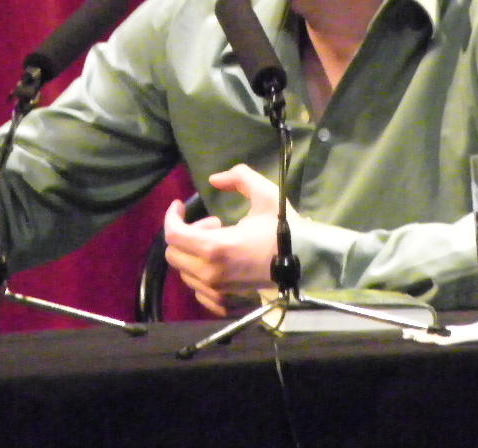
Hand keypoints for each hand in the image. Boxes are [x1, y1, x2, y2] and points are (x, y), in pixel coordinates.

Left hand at [162, 164, 293, 315]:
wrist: (305, 263)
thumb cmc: (284, 229)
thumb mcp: (265, 194)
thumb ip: (239, 178)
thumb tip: (214, 179)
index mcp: (215, 247)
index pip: (173, 234)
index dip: (172, 216)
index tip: (180, 205)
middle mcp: (209, 272)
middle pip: (173, 253)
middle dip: (186, 233)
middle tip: (213, 223)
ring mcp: (216, 289)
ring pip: (184, 271)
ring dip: (194, 252)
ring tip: (220, 240)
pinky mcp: (224, 300)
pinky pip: (197, 290)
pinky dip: (200, 274)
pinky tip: (218, 263)